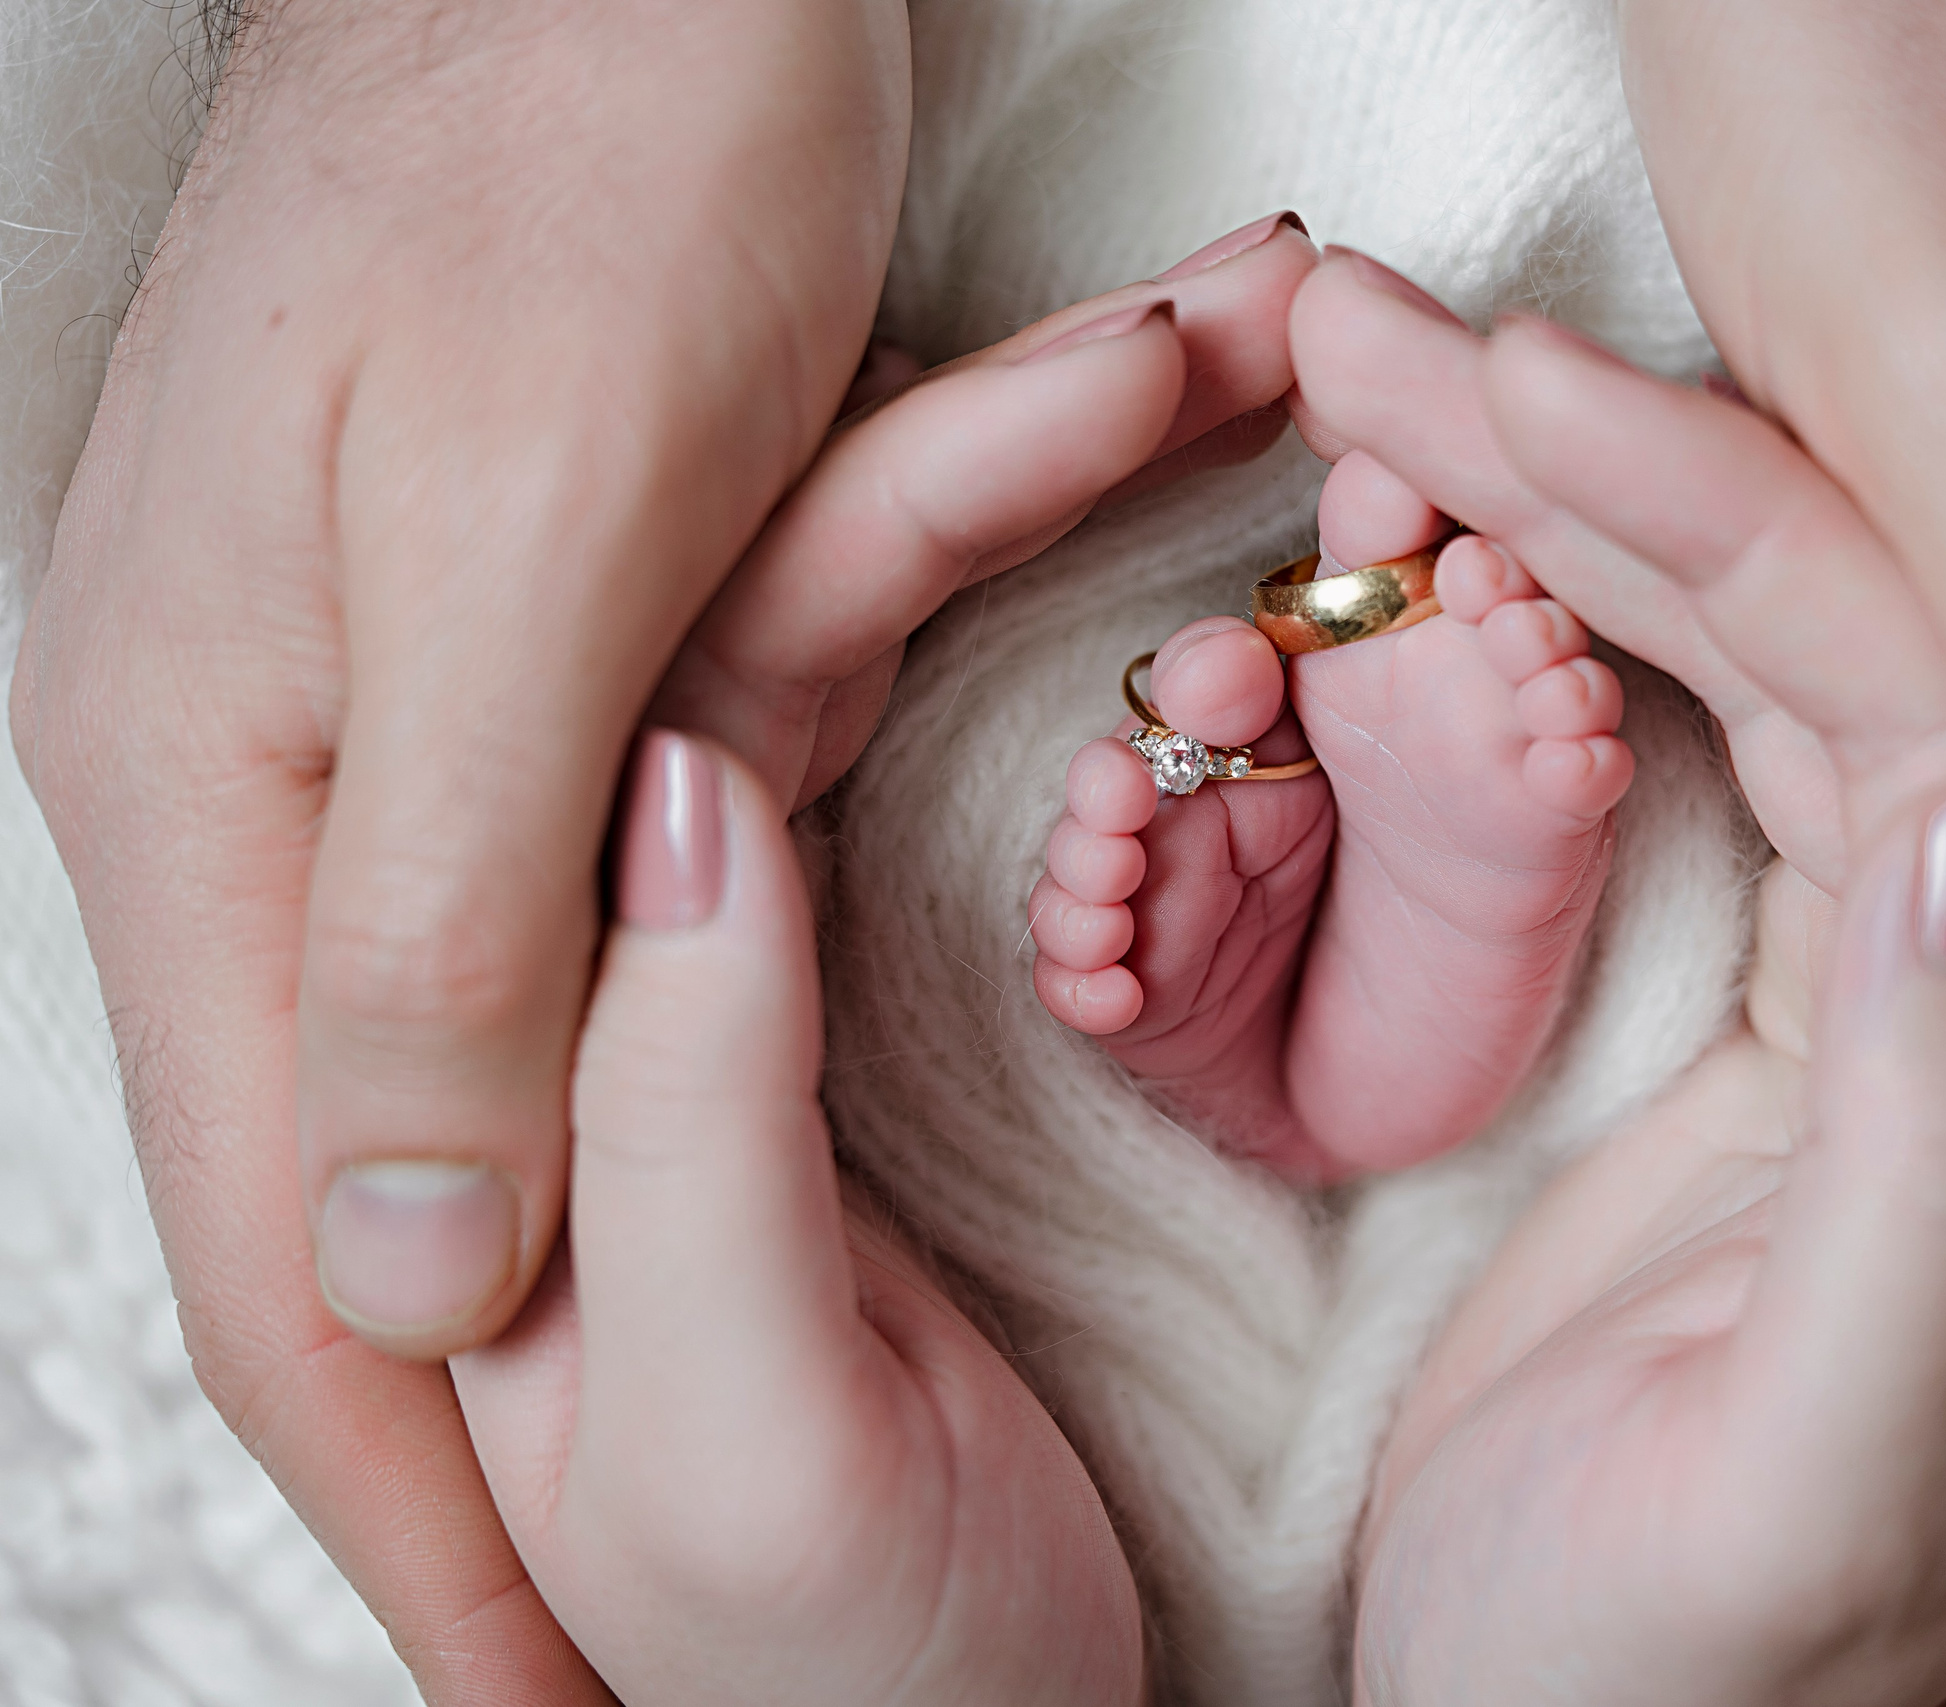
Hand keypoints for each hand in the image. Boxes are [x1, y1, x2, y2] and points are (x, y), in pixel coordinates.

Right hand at [7, 0, 1307, 1671]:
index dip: (415, 1522)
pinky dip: (768, 949)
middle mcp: (288, 786)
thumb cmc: (575, 158)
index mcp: (244, 802)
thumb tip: (375, 1264)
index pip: (307, 1260)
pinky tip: (785, 1108)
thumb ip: (436, 921)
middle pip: (415, 1195)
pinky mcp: (541, 632)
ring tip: (786, 1427)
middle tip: (630, 1675)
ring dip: (695, 1210)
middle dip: (539, 1430)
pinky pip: (665, 851)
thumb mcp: (516, 558)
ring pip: (564, 1046)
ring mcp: (410, 712)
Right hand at [1288, 263, 1945, 1702]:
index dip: (1738, 524)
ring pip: (1789, 659)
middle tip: (1391, 342)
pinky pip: (1725, 734)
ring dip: (1588, 512)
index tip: (1508, 390)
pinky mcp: (1810, 1007)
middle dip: (1625, 468)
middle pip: (1876, 639)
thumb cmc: (1668, 1688)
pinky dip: (1588, 617)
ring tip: (1389, 394)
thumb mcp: (1825, 1491)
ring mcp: (1924, 996)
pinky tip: (1477, 531)